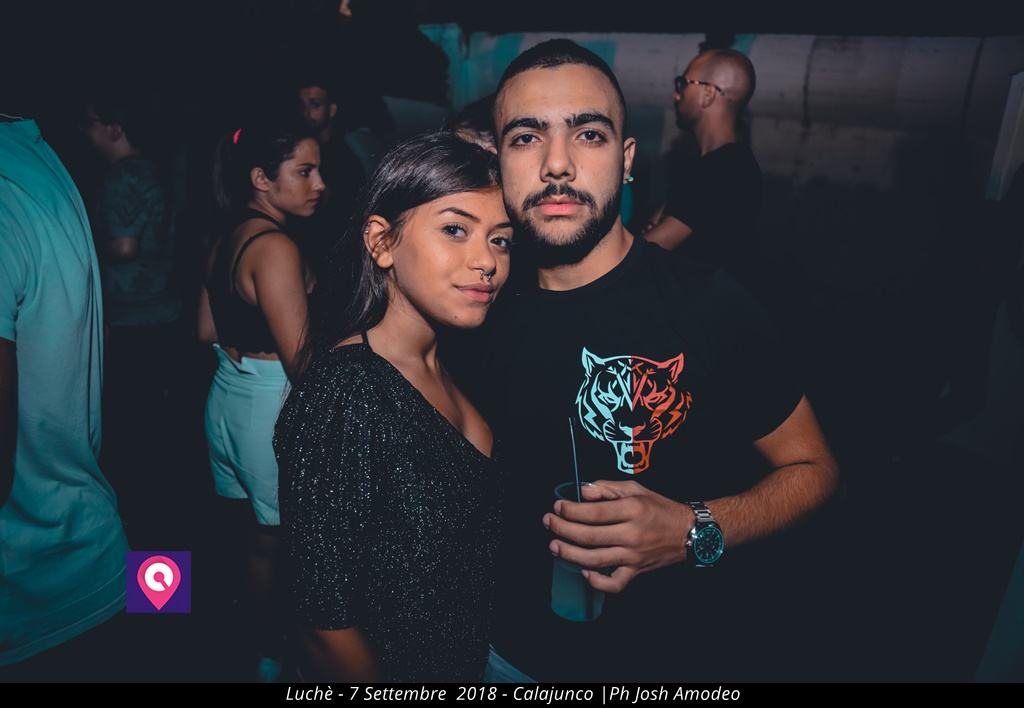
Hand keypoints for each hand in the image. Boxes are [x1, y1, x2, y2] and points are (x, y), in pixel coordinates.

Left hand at [543, 481, 693, 592]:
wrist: (688, 532)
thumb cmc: (659, 508)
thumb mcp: (635, 489)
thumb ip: (607, 488)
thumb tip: (582, 491)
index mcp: (632, 510)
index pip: (594, 513)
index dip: (571, 511)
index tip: (557, 507)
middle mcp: (632, 534)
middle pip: (590, 536)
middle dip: (564, 530)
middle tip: (549, 523)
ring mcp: (634, 556)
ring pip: (596, 560)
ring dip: (570, 554)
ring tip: (554, 546)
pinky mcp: (637, 571)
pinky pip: (615, 584)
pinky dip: (598, 583)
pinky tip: (584, 573)